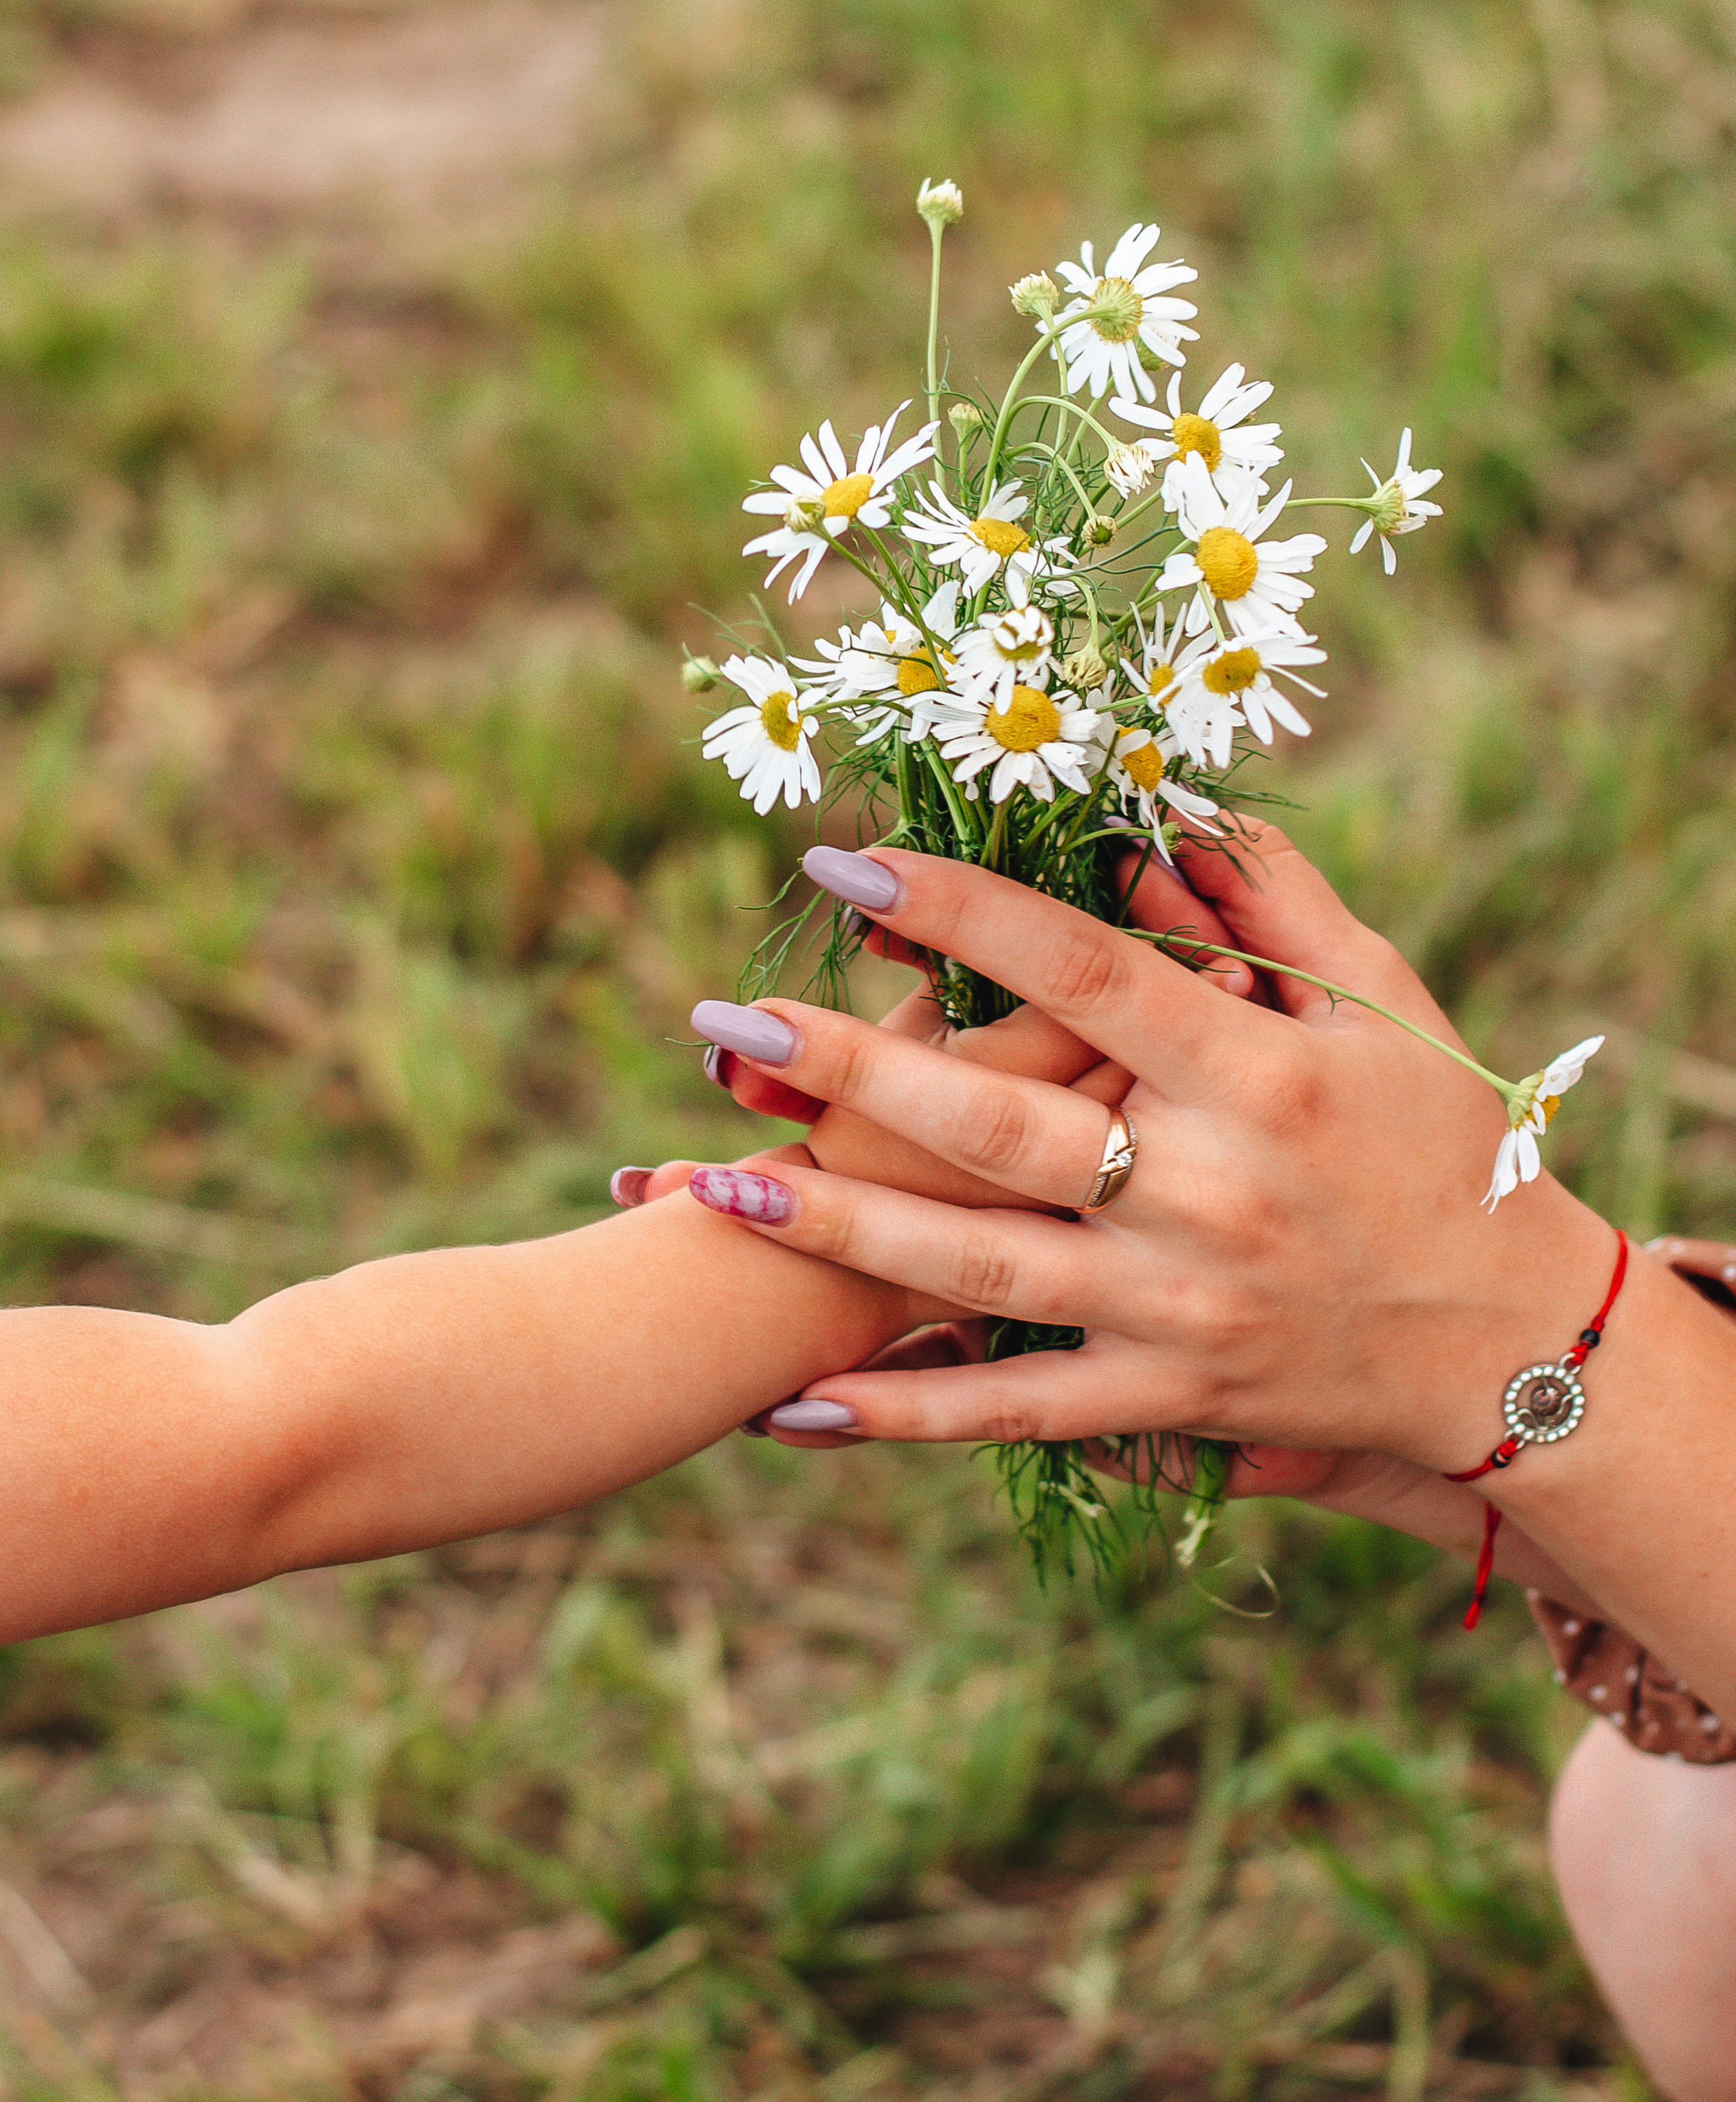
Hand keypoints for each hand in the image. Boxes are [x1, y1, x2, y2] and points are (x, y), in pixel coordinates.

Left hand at [673, 821, 1614, 1472]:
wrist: (1518, 1345)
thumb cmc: (1445, 1142)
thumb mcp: (1383, 999)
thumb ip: (1271, 901)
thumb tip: (1152, 816)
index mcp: (1260, 1073)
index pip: (1082, 974)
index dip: (959, 914)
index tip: (843, 866)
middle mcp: (1210, 1195)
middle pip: (1000, 1128)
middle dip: (853, 1077)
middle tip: (726, 1027)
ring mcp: (1182, 1313)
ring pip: (980, 1273)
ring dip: (840, 1233)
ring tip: (716, 1190)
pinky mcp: (1169, 1404)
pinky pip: (1017, 1415)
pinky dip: (905, 1416)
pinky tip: (794, 1402)